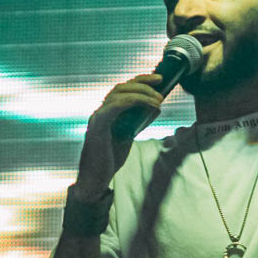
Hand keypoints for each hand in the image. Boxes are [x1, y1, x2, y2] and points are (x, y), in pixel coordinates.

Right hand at [74, 73, 166, 194]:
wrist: (95, 178)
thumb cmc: (110, 158)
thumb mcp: (129, 135)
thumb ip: (140, 121)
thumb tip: (157, 107)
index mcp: (107, 112)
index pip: (123, 89)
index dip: (140, 80)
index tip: (158, 78)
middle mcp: (101, 111)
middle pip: (121, 87)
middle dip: (143, 82)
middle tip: (161, 85)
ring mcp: (98, 117)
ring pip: (119, 93)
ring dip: (142, 93)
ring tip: (158, 99)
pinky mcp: (98, 125)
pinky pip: (115, 106)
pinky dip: (133, 102)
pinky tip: (148, 105)